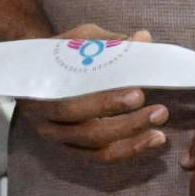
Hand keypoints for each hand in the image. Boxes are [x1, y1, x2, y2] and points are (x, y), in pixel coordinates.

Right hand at [26, 25, 170, 162]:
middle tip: (159, 112)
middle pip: (86, 132)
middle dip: (126, 125)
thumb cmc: (60, 53)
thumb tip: (144, 38)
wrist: (33, 71)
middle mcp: (45, 120)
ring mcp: (58, 138)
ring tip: (160, 132)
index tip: (138, 93)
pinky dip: (128, 150)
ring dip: (131, 143)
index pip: (72, 103)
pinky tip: (152, 139)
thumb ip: (108, 41)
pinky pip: (100, 157)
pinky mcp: (71, 149)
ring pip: (95, 150)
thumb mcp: (78, 39)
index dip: (104, 102)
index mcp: (42, 91)